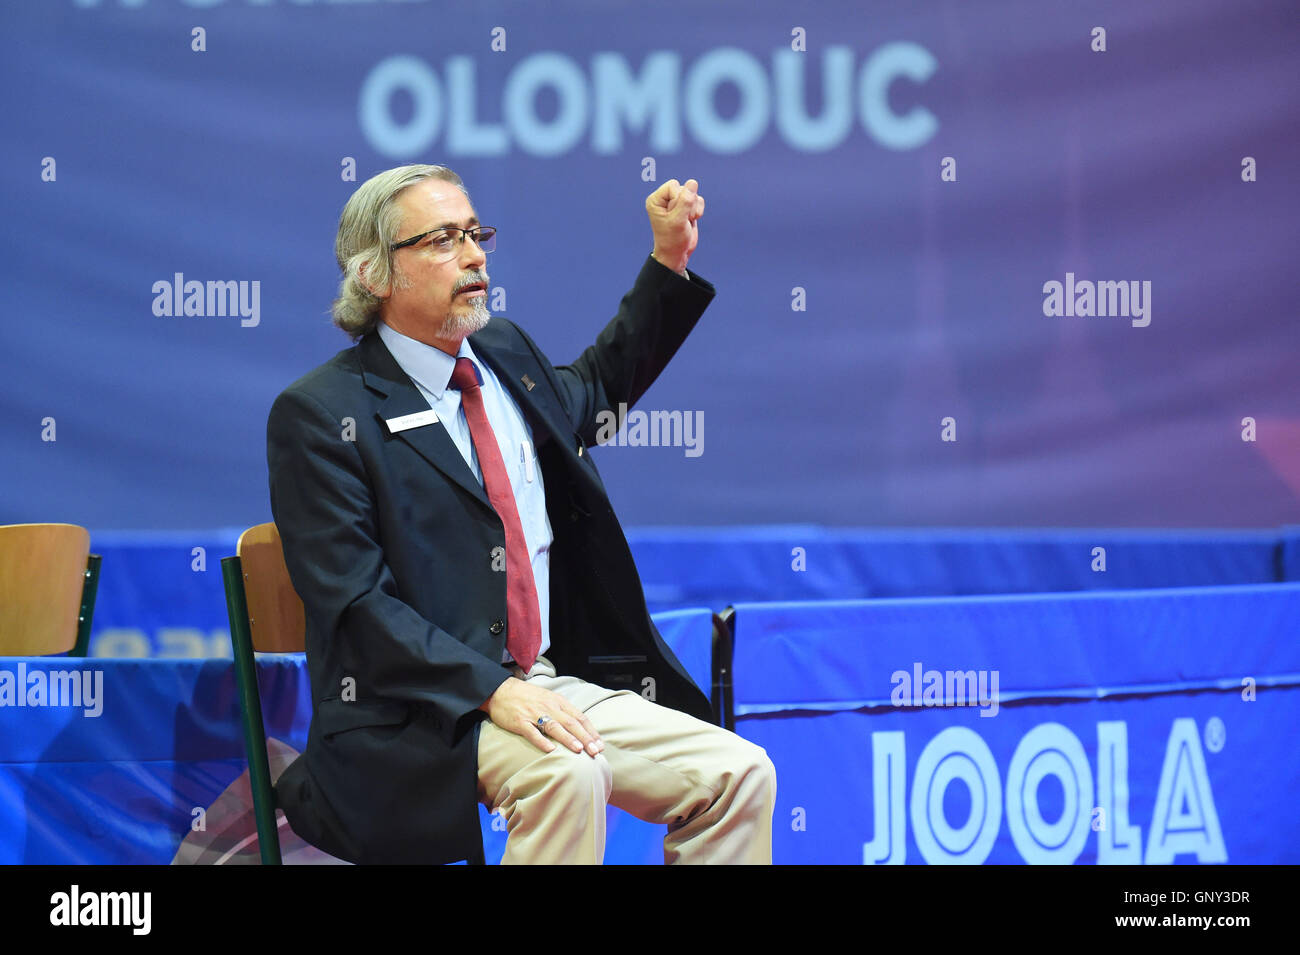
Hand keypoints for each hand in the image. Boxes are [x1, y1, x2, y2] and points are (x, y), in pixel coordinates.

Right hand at [480, 677, 603, 756]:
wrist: (500, 690)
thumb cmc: (527, 696)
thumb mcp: (549, 699)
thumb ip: (563, 711)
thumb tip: (580, 727)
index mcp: (558, 702)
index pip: (579, 717)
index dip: (591, 731)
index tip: (600, 744)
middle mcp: (549, 707)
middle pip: (571, 723)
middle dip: (585, 738)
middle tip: (596, 751)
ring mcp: (534, 714)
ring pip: (554, 727)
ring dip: (568, 739)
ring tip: (579, 750)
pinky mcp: (519, 722)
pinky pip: (532, 732)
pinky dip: (541, 741)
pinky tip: (550, 750)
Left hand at [647, 178, 703, 274]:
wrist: (677, 254)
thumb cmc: (672, 240)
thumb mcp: (678, 221)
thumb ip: (685, 201)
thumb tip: (692, 182)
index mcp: (656, 200)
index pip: (673, 186)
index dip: (678, 198)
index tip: (675, 214)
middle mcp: (665, 199)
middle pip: (684, 189)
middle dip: (687, 205)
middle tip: (681, 219)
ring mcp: (676, 202)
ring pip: (693, 194)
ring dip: (694, 208)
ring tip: (686, 220)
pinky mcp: (687, 207)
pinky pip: (698, 200)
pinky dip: (698, 210)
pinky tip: (692, 220)